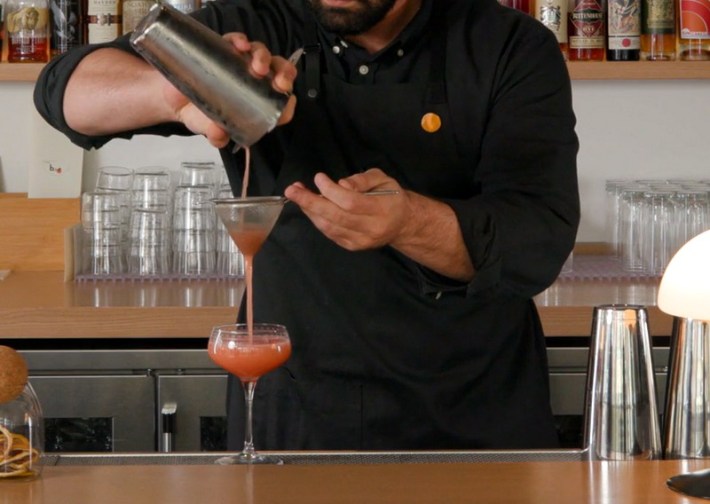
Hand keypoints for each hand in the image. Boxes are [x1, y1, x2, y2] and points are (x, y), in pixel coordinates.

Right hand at [162, 33, 297, 147]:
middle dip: (285, 75)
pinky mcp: (226, 49)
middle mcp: (255, 82)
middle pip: (280, 75)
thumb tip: (218, 135)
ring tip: (257, 66)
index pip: (282, 105)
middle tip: (279, 81)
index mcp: (258, 104)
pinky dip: (241, 41)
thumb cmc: (199, 115)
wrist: (175, 98)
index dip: (287, 104)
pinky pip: (238, 41)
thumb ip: (215, 134)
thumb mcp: (206, 128)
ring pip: (262, 55)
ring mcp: (242, 64)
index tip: (285, 103)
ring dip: (264, 58)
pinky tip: (240, 46)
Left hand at [284, 169, 410, 250]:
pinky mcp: (352, 246)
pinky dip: (317, 219)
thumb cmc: (391, 197)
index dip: (331, 190)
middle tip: (292, 190)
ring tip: (297, 195)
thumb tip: (341, 185)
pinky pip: (330, 233)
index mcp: (381, 210)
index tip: (319, 178)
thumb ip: (362, 180)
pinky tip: (310, 207)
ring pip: (329, 226)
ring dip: (310, 211)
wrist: (402, 224)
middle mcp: (371, 229)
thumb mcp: (383, 179)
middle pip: (335, 217)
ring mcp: (360, 241)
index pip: (350, 202)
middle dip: (310, 202)